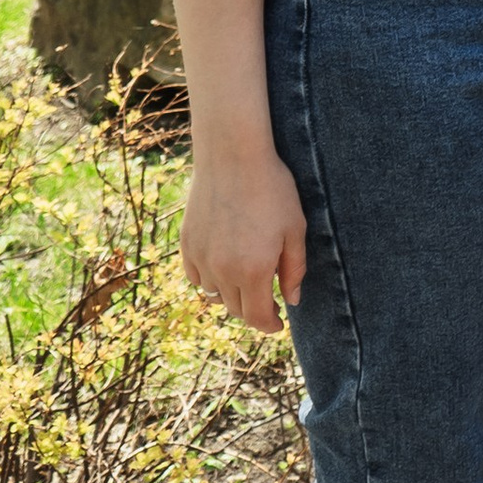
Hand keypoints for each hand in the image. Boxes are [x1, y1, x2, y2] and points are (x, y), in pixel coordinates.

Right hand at [180, 139, 306, 335]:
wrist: (232, 157)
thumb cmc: (272, 189)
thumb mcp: (295, 229)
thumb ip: (294, 269)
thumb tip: (292, 300)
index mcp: (253, 270)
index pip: (257, 316)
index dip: (269, 325)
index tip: (278, 323)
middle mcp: (222, 270)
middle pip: (235, 309)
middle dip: (253, 310)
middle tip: (268, 302)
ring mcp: (201, 258)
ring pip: (214, 294)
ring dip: (231, 295)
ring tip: (246, 282)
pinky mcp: (187, 244)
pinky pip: (196, 276)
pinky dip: (210, 280)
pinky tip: (223, 268)